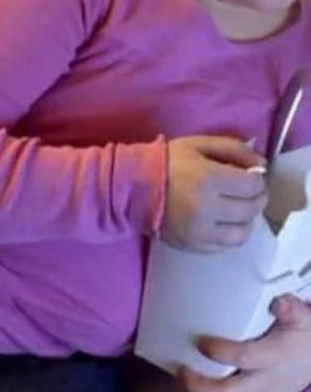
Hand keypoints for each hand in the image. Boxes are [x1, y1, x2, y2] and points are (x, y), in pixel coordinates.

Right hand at [161, 136, 266, 250]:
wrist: (130, 189)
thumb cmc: (166, 163)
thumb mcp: (198, 145)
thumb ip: (234, 149)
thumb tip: (261, 165)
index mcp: (209, 178)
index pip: (253, 185)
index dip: (257, 179)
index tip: (249, 176)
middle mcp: (207, 208)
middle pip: (251, 209)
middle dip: (256, 199)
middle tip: (247, 192)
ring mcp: (199, 231)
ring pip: (242, 233)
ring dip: (246, 221)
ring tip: (237, 210)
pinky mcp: (191, 246)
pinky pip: (224, 246)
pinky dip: (230, 235)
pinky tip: (222, 223)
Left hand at [179, 294, 310, 391]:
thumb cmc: (303, 338)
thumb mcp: (303, 320)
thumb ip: (291, 311)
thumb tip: (279, 302)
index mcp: (276, 357)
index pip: (245, 358)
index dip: (220, 352)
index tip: (201, 342)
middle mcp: (264, 381)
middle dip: (196, 385)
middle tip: (179, 369)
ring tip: (178, 375)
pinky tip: (188, 381)